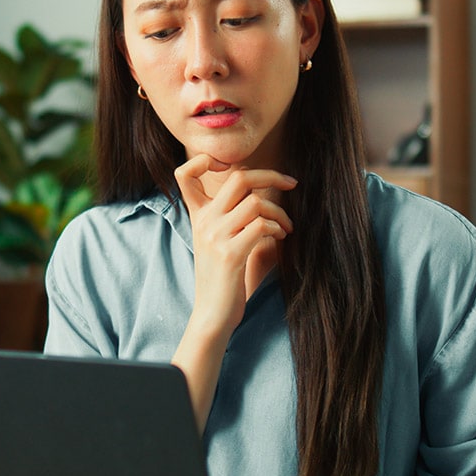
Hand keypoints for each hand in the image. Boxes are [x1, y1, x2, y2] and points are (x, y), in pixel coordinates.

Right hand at [174, 154, 295, 338]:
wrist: (212, 314)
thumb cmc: (223, 276)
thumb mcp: (219, 240)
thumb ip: (232, 214)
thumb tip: (264, 189)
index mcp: (199, 216)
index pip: (184, 174)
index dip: (203, 161)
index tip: (228, 167)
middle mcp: (204, 222)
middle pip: (238, 178)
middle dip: (271, 175)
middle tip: (290, 183)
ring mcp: (215, 236)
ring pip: (256, 202)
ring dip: (280, 212)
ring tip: (285, 226)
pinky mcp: (230, 254)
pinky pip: (261, 225)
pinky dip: (277, 228)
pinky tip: (279, 237)